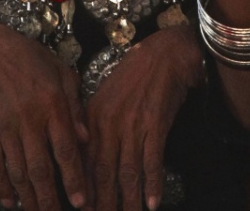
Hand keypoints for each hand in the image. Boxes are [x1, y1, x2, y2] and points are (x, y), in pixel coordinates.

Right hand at [0, 23, 87, 210]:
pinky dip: (1, 187)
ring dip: (28, 198)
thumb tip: (86, 140)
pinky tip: (10, 203)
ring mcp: (6, 128)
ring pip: (18, 172)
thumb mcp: (64, 75)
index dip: (74, 180)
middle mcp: (29, 120)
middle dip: (50, 199)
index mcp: (53, 105)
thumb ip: (77, 108)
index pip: (66, 151)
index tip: (82, 202)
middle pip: (41, 169)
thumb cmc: (34, 62)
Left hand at [84, 25, 203, 210]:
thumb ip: (93, 126)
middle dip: (104, 202)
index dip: (85, 190)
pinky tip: (152, 203)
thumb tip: (86, 157)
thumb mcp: (105, 97)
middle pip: (104, 173)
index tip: (84, 210)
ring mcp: (133, 125)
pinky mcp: (156, 125)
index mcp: (93, 118)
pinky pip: (152, 161)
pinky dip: (152, 184)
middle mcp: (110, 124)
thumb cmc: (134, 76)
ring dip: (128, 200)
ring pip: (128, 172)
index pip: (85, 161)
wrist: (164, 55)